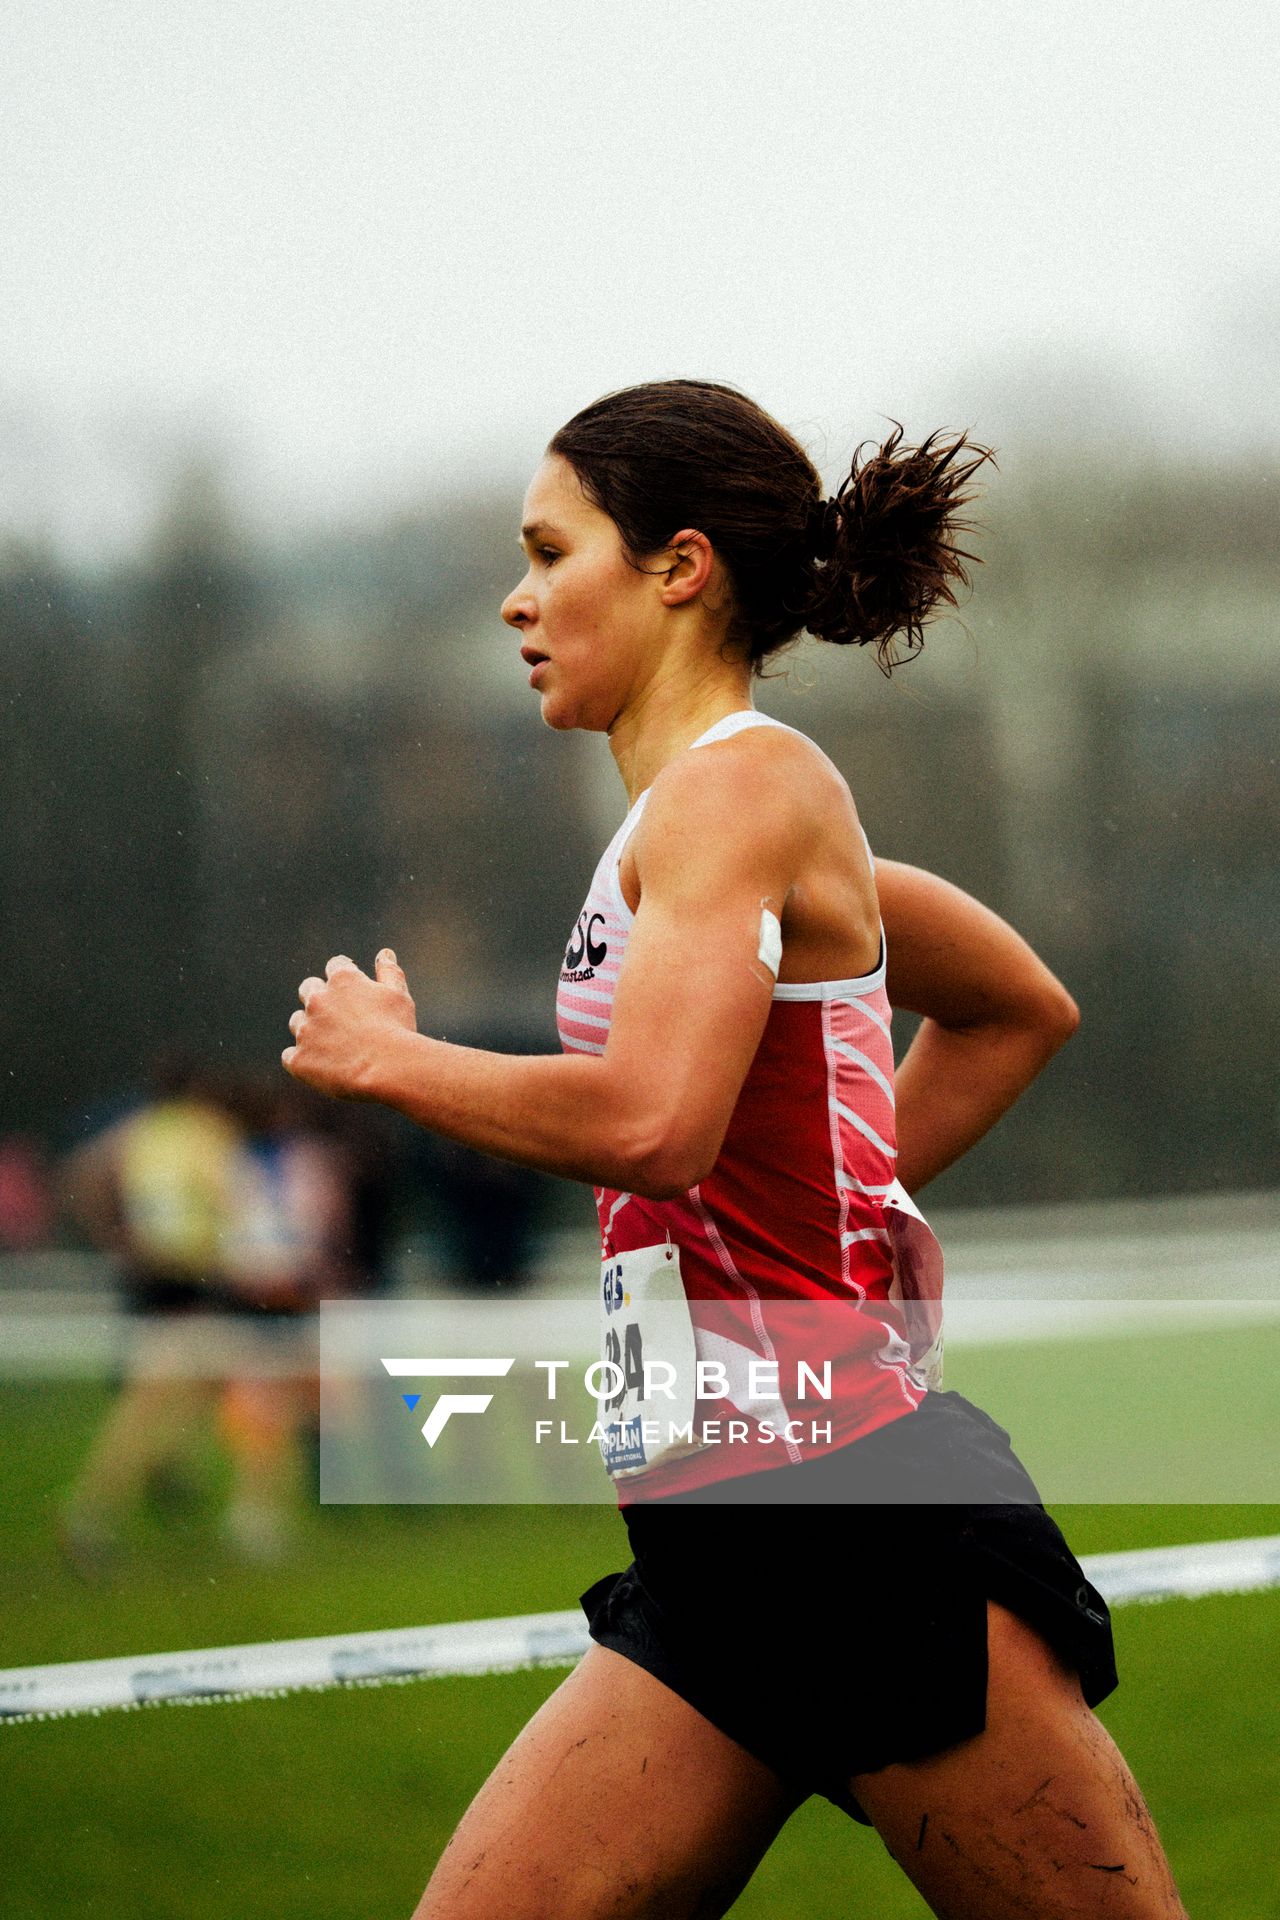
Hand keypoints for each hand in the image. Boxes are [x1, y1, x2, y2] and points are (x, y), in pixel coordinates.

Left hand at [282, 949, 416, 1098]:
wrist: (388, 1069)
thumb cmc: (397, 1030)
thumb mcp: (398, 996)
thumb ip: (389, 972)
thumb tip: (385, 953)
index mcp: (343, 979)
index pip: (335, 966)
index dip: (344, 976)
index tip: (352, 990)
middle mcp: (317, 999)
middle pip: (307, 989)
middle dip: (318, 998)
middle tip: (338, 1018)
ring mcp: (305, 1029)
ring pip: (297, 1023)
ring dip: (309, 1029)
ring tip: (333, 1047)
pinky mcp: (298, 1058)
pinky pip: (289, 1056)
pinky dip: (302, 1060)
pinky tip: (321, 1067)